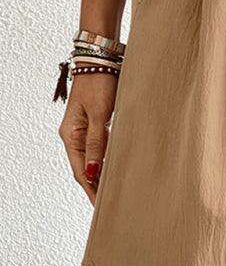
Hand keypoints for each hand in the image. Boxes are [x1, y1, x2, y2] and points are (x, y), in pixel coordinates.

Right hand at [58, 73, 117, 204]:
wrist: (101, 59)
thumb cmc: (100, 84)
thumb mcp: (100, 115)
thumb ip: (97, 143)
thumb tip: (92, 172)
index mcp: (70, 136)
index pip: (79, 171)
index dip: (90, 189)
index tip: (100, 206)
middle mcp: (74, 135)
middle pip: (84, 167)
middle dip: (95, 186)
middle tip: (110, 203)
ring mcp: (84, 129)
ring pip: (93, 158)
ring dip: (101, 174)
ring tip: (114, 191)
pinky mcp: (95, 122)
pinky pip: (100, 147)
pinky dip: (106, 159)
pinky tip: (115, 167)